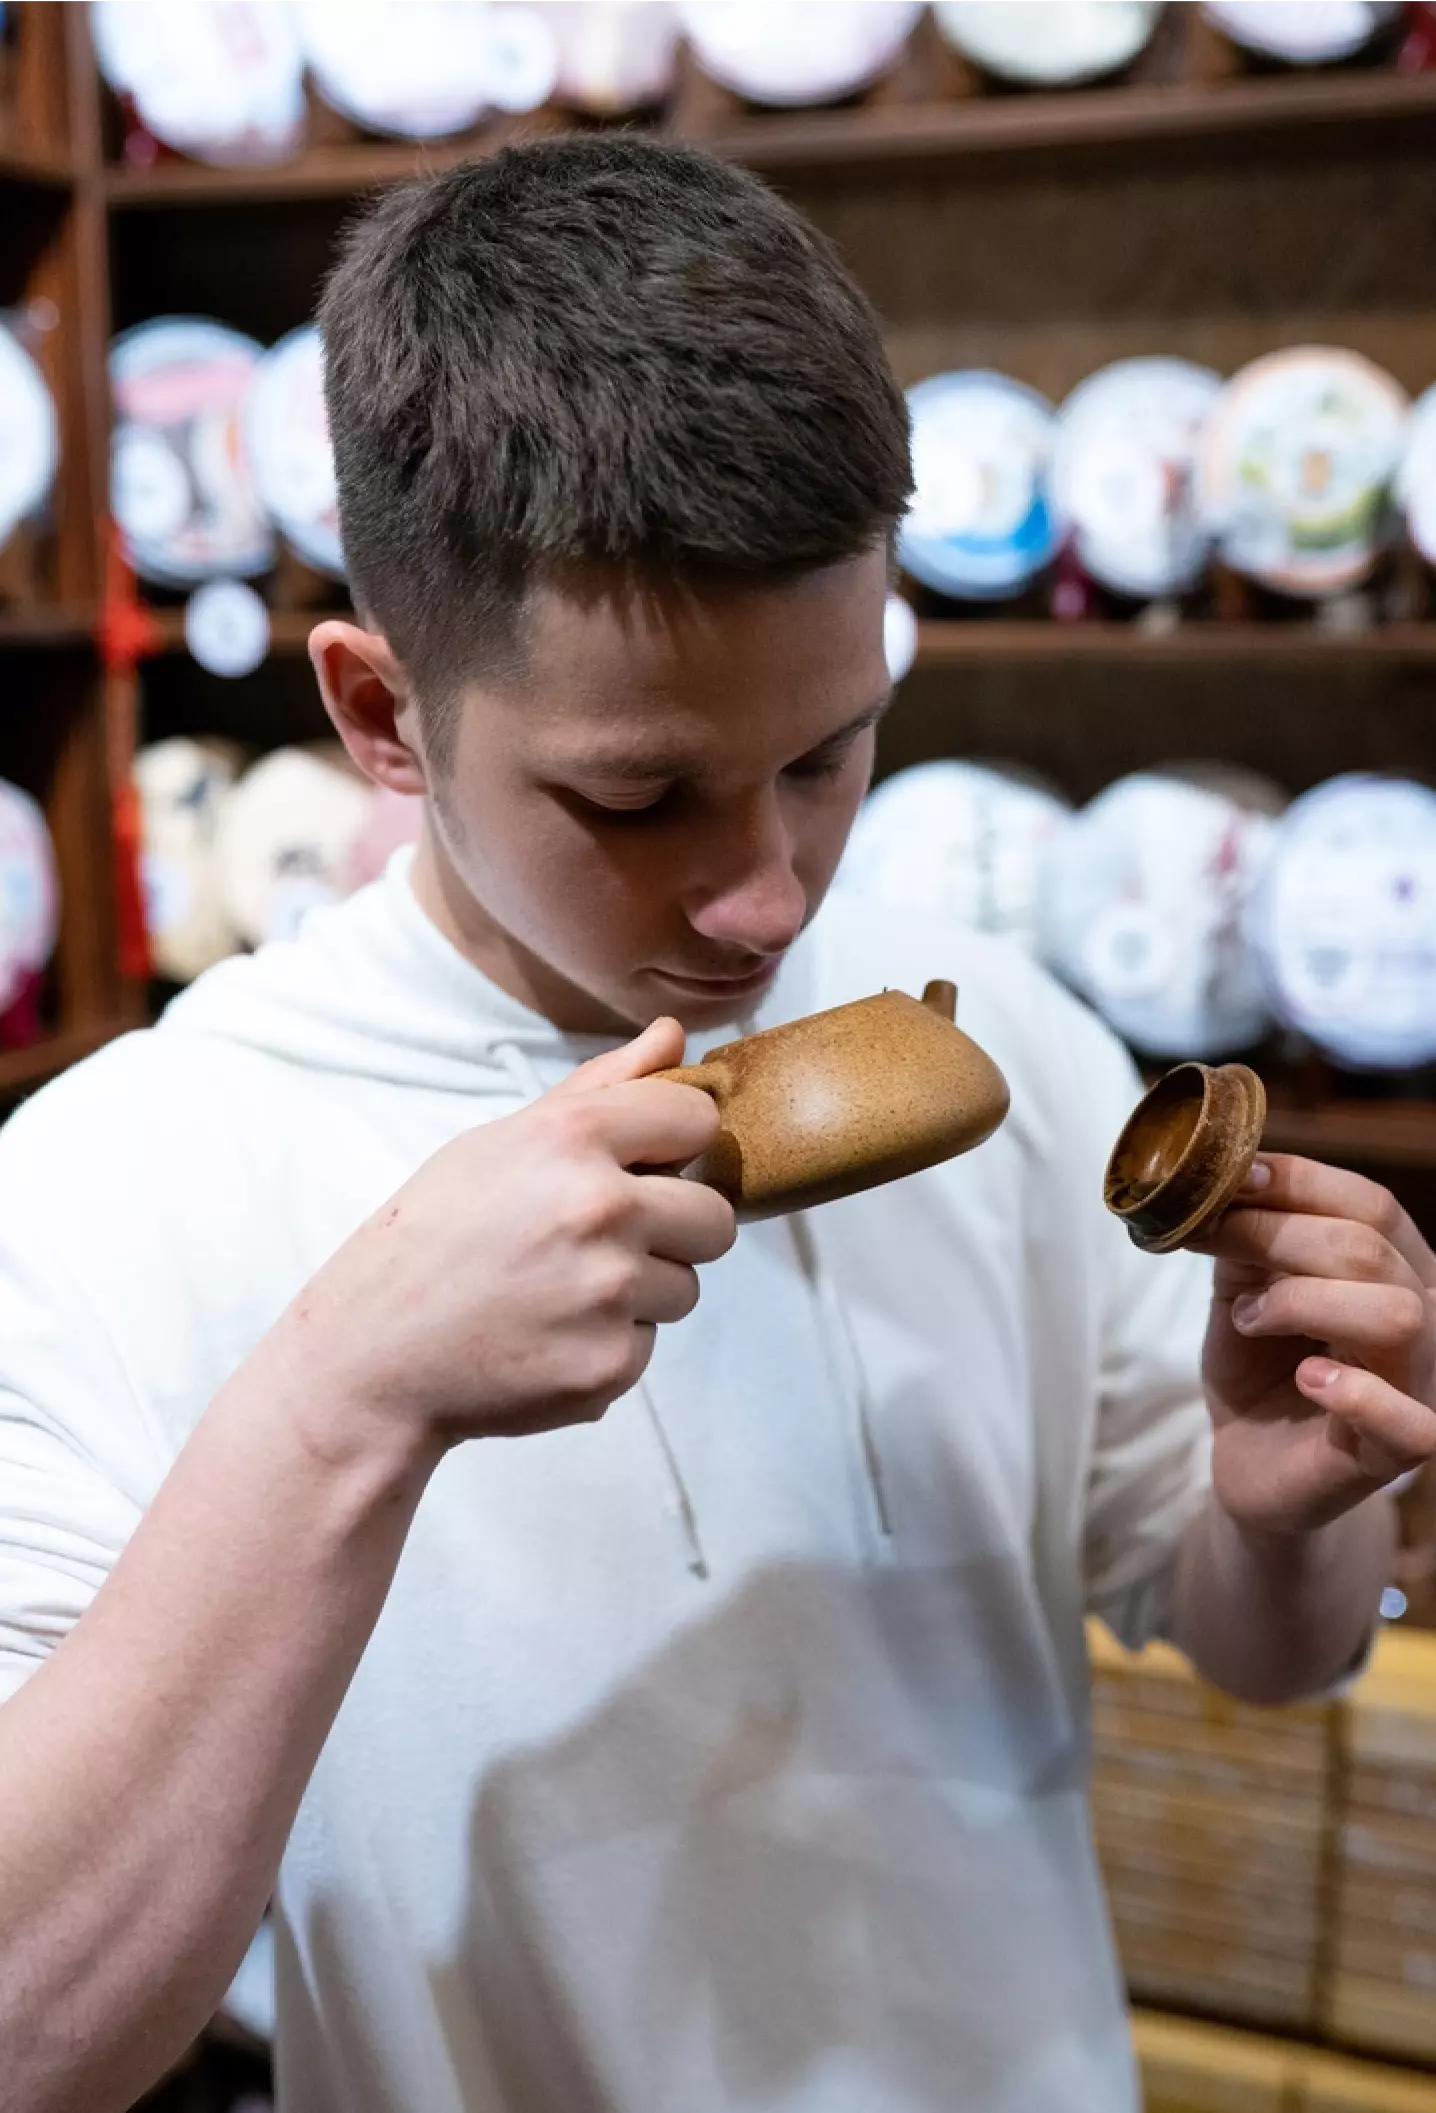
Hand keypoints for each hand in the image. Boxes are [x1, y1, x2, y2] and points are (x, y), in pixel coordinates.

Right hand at [272, 1018, 734, 1460]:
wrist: (372, 1356)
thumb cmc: (434, 1236)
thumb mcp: (501, 1143)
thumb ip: (600, 1088)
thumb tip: (674, 1036)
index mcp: (573, 1138)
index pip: (698, 1122)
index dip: (673, 1147)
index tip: (641, 1166)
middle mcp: (601, 1209)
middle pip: (714, 1217)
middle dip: (670, 1231)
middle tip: (594, 1243)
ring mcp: (609, 1293)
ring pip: (685, 1286)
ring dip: (638, 1293)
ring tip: (557, 1292)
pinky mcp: (610, 1364)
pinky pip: (649, 1344)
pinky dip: (607, 1345)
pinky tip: (545, 1336)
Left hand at [1199, 1155, 1435, 1535]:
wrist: (1247, 1461)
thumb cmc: (1257, 1367)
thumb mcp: (1243, 1287)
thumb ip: (1248, 1238)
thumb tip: (1229, 1181)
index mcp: (1398, 1270)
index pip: (1373, 1205)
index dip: (1301, 1182)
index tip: (1232, 1180)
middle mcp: (1425, 1321)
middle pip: (1372, 1250)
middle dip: (1277, 1235)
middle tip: (1214, 1245)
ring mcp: (1417, 1389)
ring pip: (1396, 1316)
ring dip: (1303, 1303)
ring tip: (1251, 1319)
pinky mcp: (1393, 1454)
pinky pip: (1409, 1423)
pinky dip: (1355, 1393)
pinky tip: (1309, 1379)